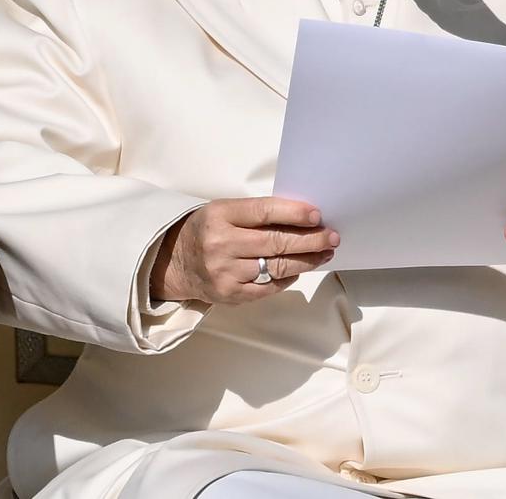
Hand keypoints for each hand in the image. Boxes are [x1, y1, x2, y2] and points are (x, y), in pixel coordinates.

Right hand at [150, 197, 339, 304]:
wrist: (174, 263)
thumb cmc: (207, 231)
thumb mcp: (224, 211)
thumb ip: (258, 214)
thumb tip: (303, 217)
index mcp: (220, 216)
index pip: (264, 212)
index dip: (294, 213)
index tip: (318, 214)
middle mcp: (221, 244)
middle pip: (276, 242)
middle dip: (311, 239)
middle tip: (332, 236)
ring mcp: (225, 272)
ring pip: (277, 266)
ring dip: (307, 260)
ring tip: (325, 252)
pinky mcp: (230, 294)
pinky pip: (269, 287)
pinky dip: (288, 278)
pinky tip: (301, 269)